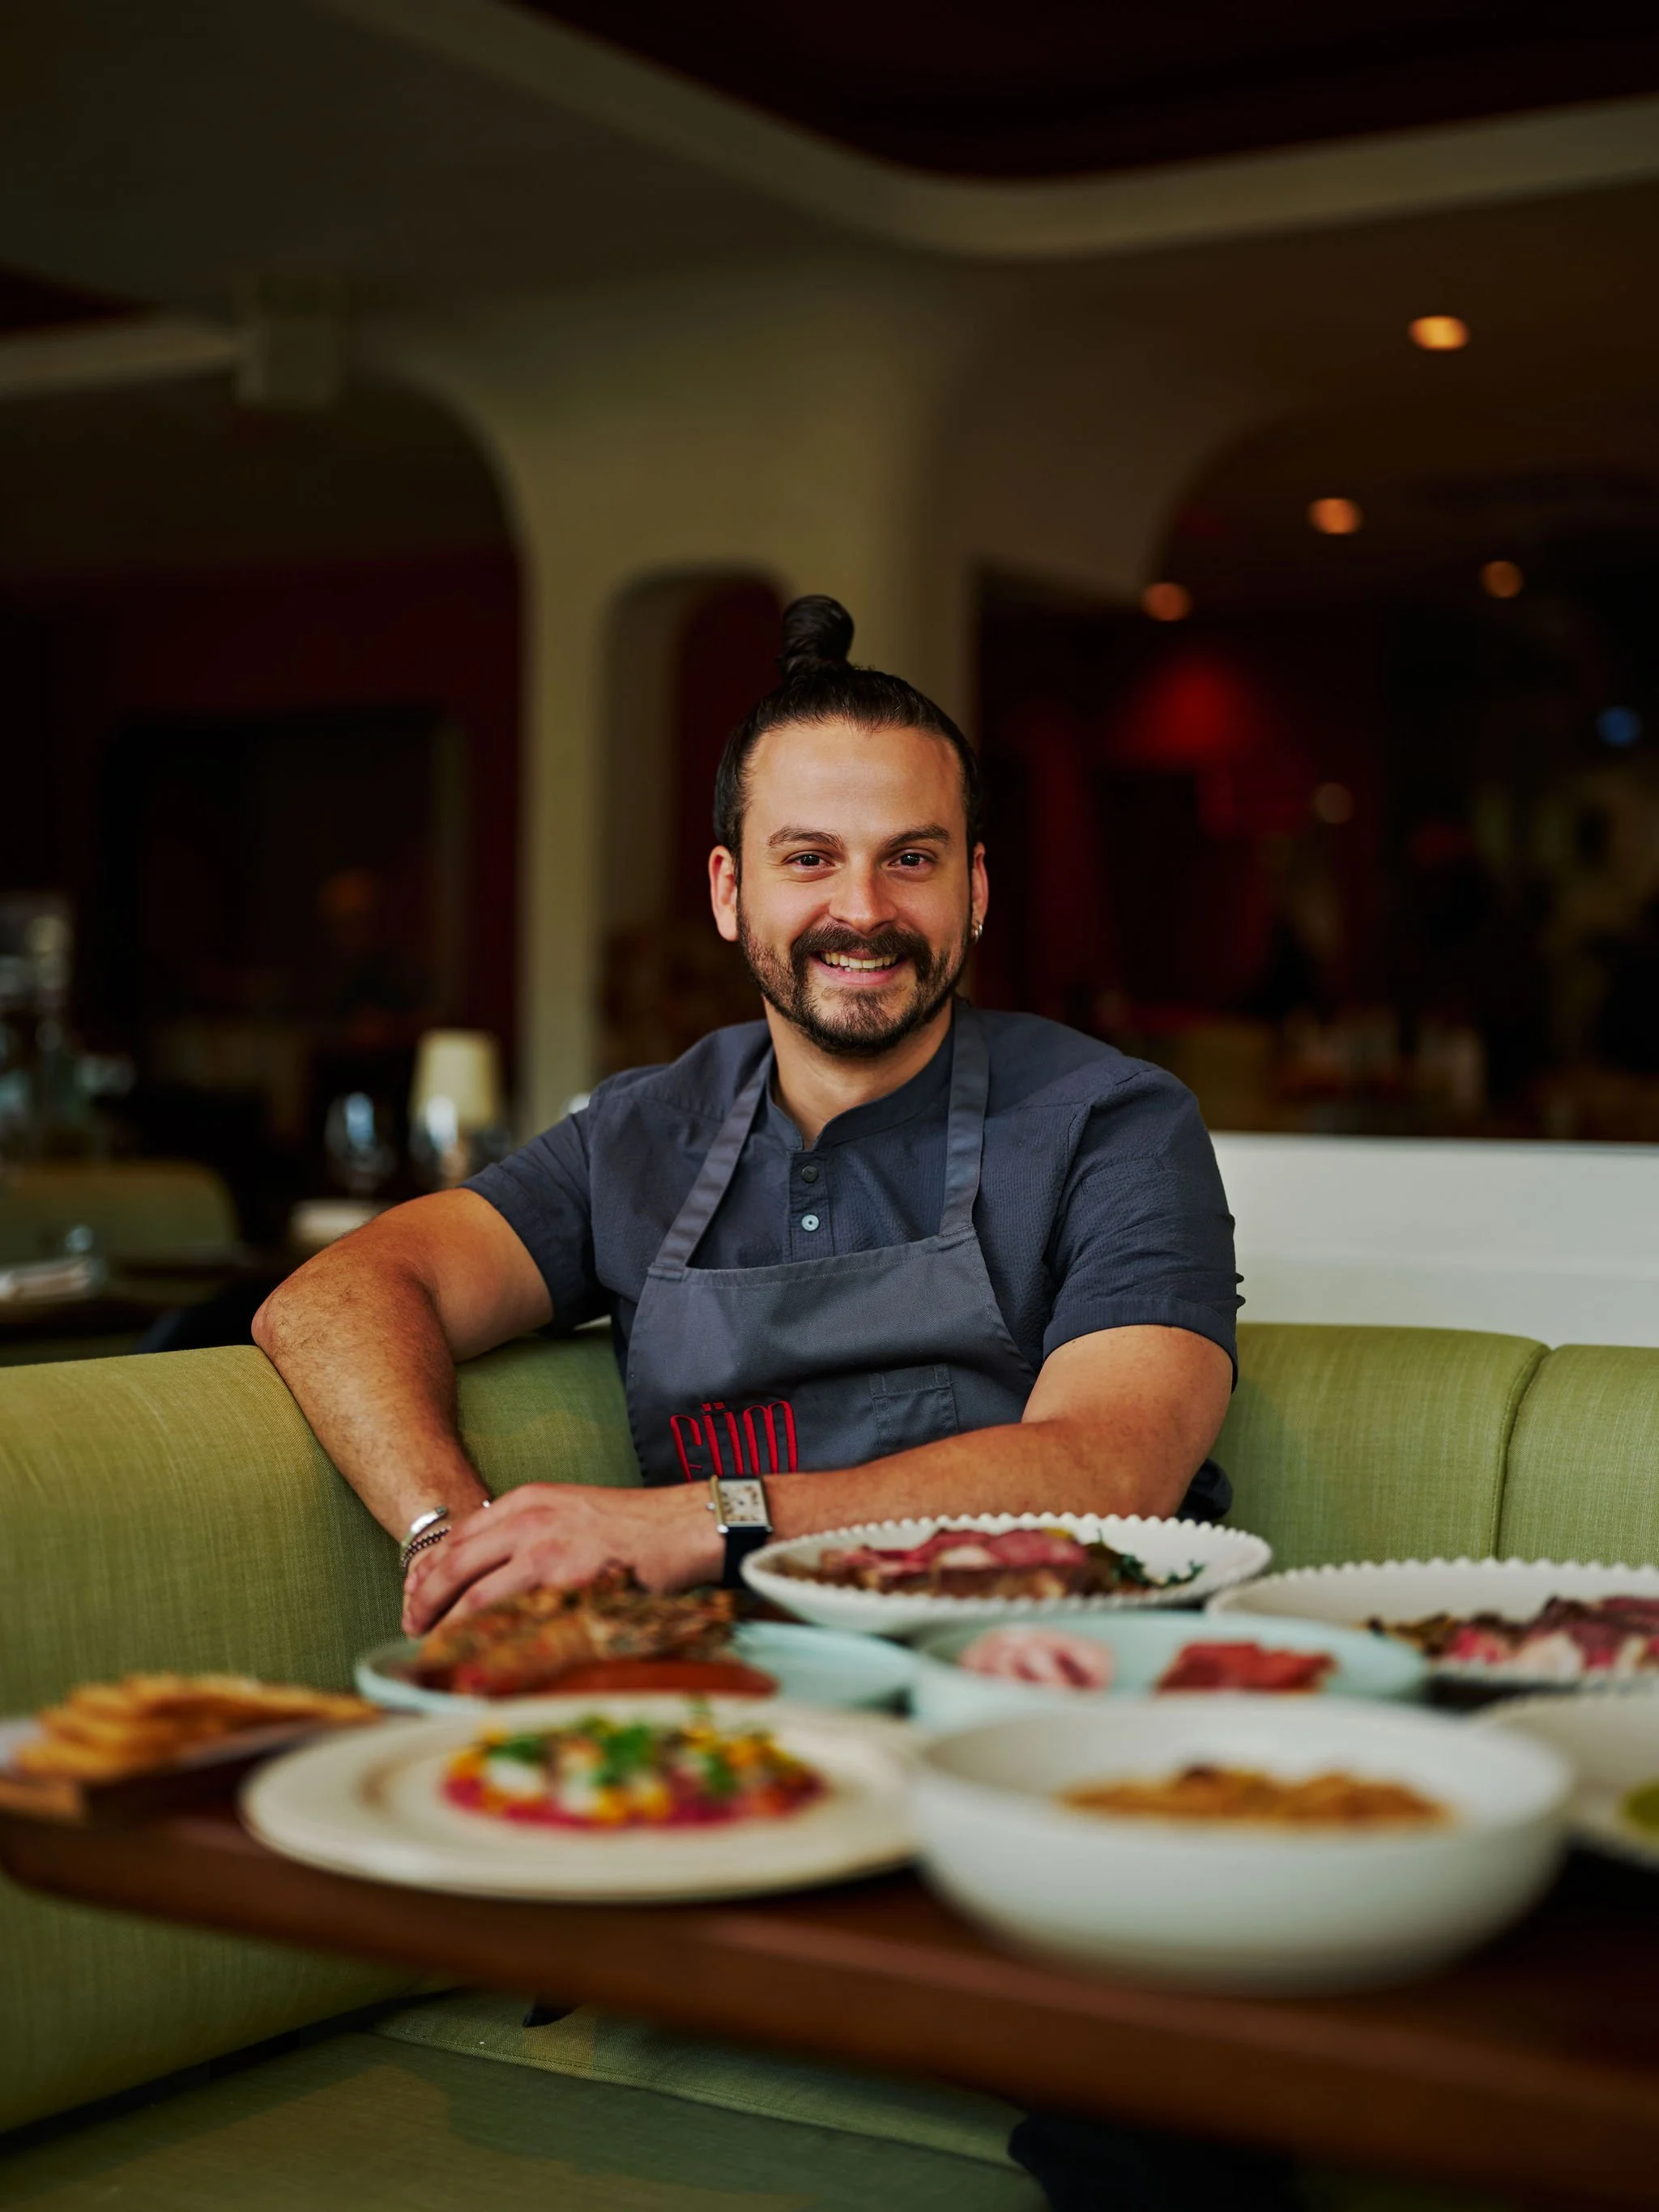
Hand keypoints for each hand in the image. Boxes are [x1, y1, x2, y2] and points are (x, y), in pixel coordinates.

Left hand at [403, 1483, 723, 1633]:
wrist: (680, 1526)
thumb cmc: (631, 1525)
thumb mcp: (569, 1509)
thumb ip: (528, 1530)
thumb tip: (490, 1569)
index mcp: (528, 1499)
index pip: (459, 1535)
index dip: (429, 1569)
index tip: (414, 1594)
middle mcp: (529, 1520)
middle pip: (454, 1565)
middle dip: (424, 1601)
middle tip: (411, 1626)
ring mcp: (546, 1552)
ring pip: (475, 1598)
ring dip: (448, 1629)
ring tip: (435, 1650)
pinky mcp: (567, 1584)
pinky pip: (514, 1620)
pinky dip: (489, 1642)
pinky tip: (478, 1659)